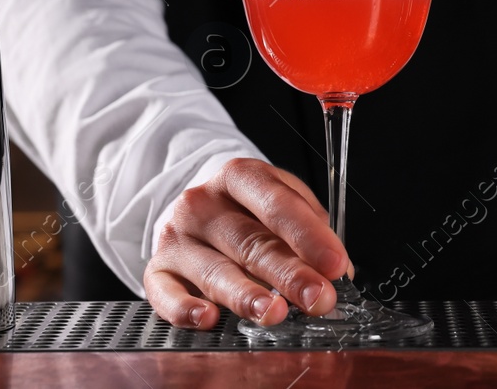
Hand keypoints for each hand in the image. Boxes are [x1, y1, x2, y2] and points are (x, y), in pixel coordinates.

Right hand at [142, 158, 350, 329]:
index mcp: (239, 176)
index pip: (276, 204)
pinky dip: (186, 309)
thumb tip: (338, 272)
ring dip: (247, 295)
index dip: (308, 236)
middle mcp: (202, 203)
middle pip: (250, 242)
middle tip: (318, 298)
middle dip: (289, 274)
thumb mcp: (280, 201)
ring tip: (274, 312)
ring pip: (215, 271)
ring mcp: (176, 237)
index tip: (335, 264)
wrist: (194, 209)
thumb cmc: (246, 210)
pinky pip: (166, 294)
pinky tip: (209, 319)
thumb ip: (311, 230)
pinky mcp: (158, 270)